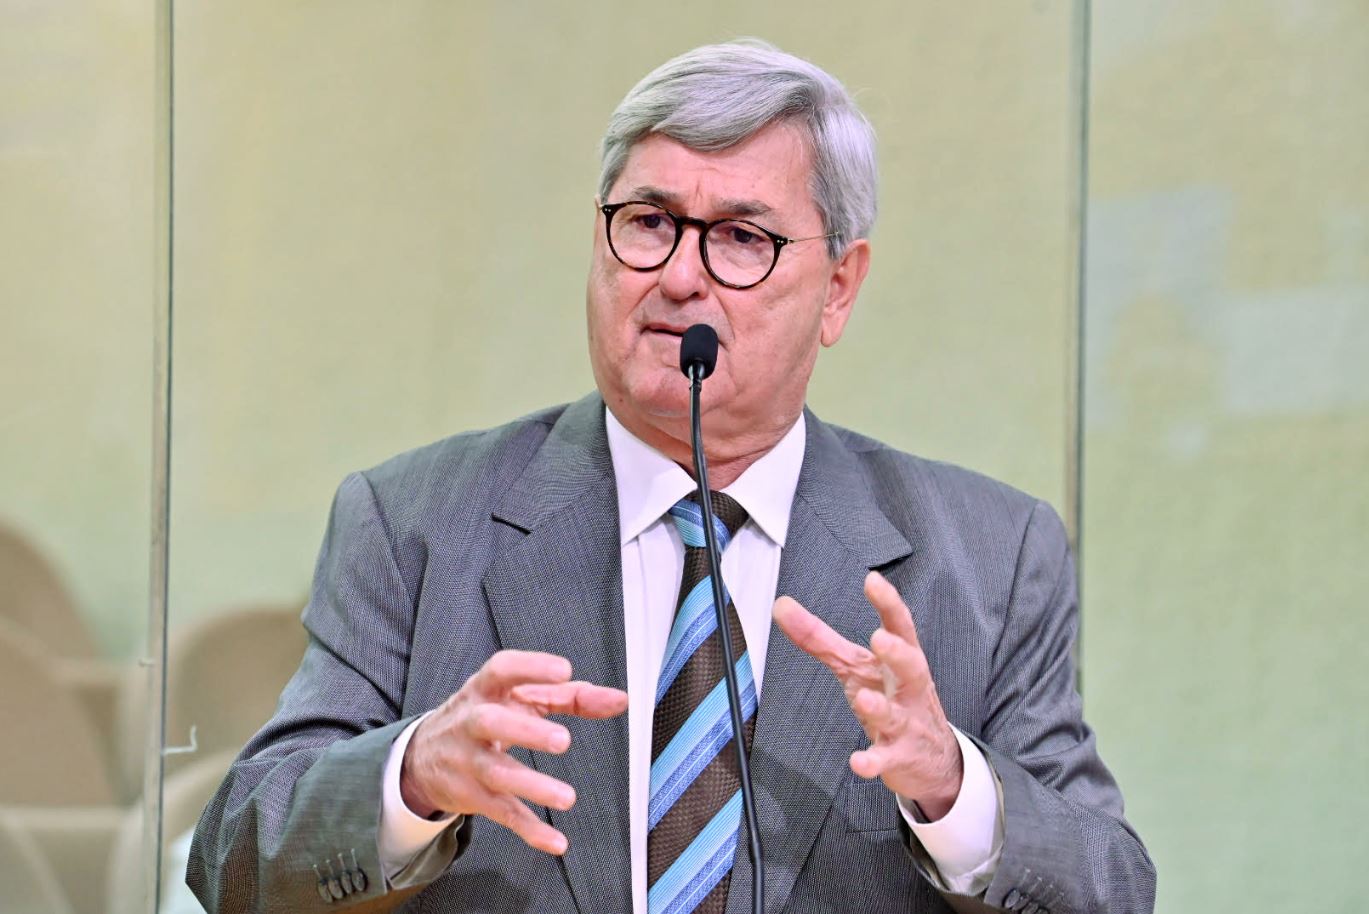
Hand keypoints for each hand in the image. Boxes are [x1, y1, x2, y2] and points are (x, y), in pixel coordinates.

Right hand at [400, 649, 628, 854]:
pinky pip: (502, 813)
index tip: (563, 671)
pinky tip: (555, 841)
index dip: (531, 667)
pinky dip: (529, 829)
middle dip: (525, 731)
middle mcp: (472, 722)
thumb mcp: (520, 699)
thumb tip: (618, 700)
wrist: (423, 756)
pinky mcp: (473, 796)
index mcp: (486, 690)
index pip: (502, 669)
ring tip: (566, 797)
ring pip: (497, 774)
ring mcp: (470, 761)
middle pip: (491, 723)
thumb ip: (571, 695)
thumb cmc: (484, 716)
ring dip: (531, 786)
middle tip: (563, 740)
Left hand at [772, 571, 962, 819]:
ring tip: (863, 698)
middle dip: (898, 653)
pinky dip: (873, 762)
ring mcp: (907, 724)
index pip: (900, 627)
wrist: (933, 759)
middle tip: (880, 639)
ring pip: (896, 714)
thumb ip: (820, 637)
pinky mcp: (899, 757)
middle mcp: (908, 689)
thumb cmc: (891, 698)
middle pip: (911, 667)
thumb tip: (781, 605)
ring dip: (880, 706)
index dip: (888, 603)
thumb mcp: (856, 665)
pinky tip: (858, 763)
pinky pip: (886, 760)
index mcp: (899, 661)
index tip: (873, 580)